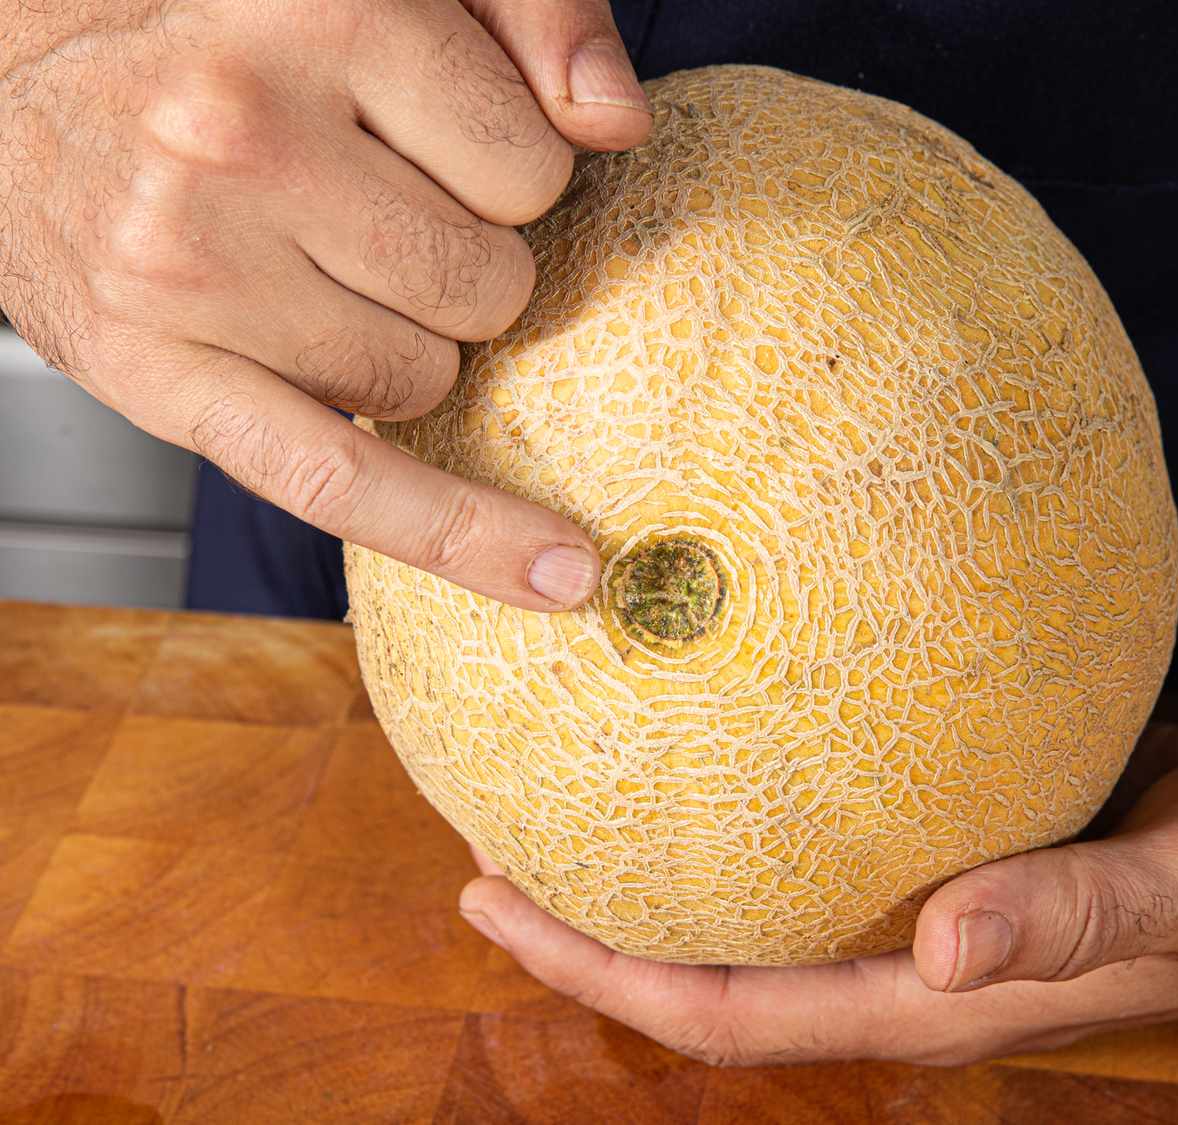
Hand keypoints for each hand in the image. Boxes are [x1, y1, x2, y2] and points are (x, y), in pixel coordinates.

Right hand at [0, 0, 650, 608]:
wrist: (3, 84)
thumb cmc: (200, 34)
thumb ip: (520, 15)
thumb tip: (616, 120)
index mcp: (319, 9)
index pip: (534, 163)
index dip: (510, 177)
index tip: (441, 156)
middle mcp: (246, 130)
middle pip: (490, 283)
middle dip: (461, 265)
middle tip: (366, 213)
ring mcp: (194, 260)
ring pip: (430, 378)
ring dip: (409, 345)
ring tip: (312, 272)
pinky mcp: (156, 372)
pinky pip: (344, 484)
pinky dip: (460, 538)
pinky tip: (554, 578)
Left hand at [457, 709, 1177, 1064]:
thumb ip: (1082, 915)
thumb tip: (947, 947)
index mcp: (944, 990)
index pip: (738, 1010)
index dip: (610, 976)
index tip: (497, 901)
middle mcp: (916, 947)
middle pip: (712, 954)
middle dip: (589, 912)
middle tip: (484, 822)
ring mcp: (935, 882)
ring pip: (762, 880)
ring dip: (659, 837)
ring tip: (569, 749)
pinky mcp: (963, 815)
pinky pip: (832, 803)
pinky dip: (760, 765)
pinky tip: (727, 687)